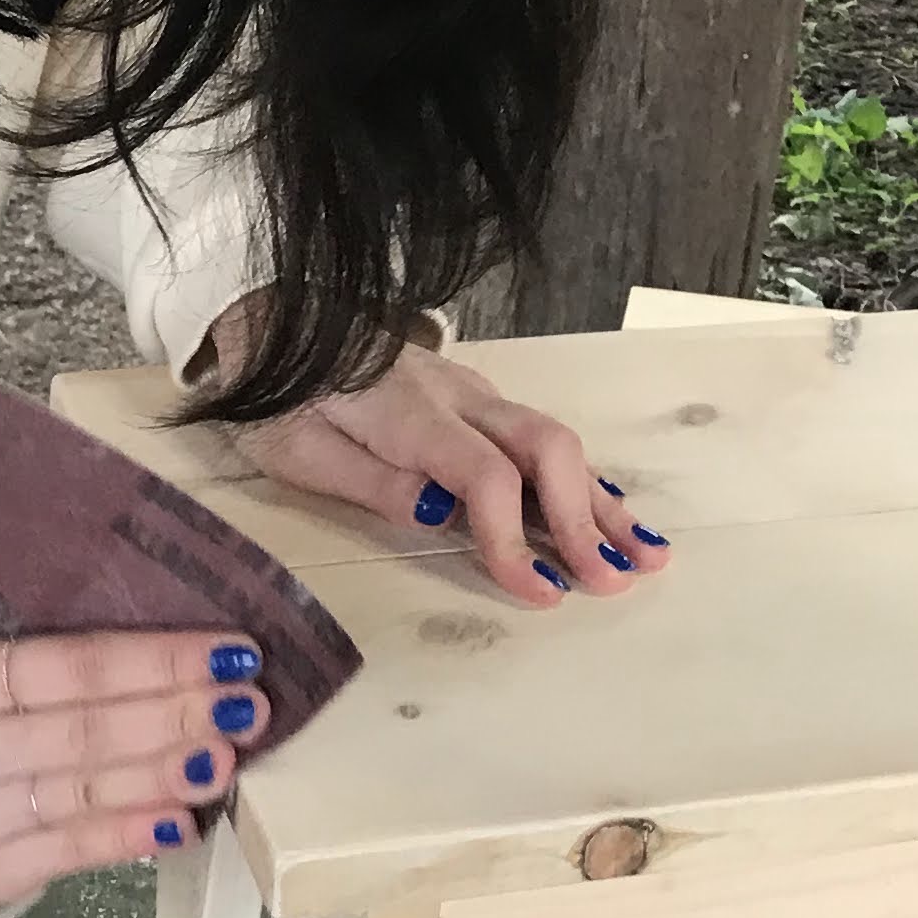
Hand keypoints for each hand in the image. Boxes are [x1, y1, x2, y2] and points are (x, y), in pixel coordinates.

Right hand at [0, 628, 263, 909]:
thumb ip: (46, 658)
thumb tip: (170, 649)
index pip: (67, 664)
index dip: (155, 660)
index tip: (230, 652)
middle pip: (81, 729)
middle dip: (176, 715)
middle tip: (248, 707)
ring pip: (79, 791)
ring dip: (162, 774)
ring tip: (225, 760)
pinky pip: (65, 851)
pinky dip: (126, 836)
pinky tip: (182, 822)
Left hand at [216, 324, 674, 611]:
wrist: (271, 323)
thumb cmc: (277, 398)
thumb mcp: (296, 451)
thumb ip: (370, 480)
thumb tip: (439, 512)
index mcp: (411, 414)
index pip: (488, 478)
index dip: (518, 540)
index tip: (540, 593)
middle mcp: (457, 396)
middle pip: (546, 449)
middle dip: (586, 520)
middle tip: (612, 581)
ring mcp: (472, 392)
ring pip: (556, 441)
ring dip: (602, 500)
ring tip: (646, 553)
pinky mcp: (474, 397)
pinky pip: (540, 436)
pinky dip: (581, 479)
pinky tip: (612, 510)